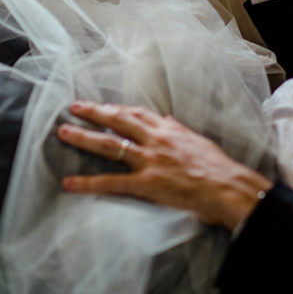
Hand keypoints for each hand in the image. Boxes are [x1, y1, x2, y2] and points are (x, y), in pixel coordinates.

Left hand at [59, 101, 272, 230]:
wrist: (229, 188)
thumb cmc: (219, 168)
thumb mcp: (199, 141)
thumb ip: (179, 130)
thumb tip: (168, 120)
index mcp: (169, 130)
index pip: (136, 113)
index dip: (116, 108)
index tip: (102, 105)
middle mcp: (156, 140)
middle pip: (118, 121)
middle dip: (94, 112)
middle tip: (74, 107)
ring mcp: (149, 161)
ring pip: (110, 145)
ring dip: (84, 137)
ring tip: (63, 132)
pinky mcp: (146, 184)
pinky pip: (112, 182)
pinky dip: (88, 183)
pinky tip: (70, 184)